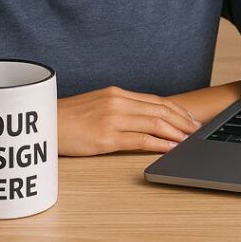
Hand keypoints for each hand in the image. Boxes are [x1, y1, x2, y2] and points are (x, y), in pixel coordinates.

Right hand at [57, 86, 201, 155]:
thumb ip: (119, 108)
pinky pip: (139, 140)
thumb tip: (143, 118)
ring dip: (175, 133)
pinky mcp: (106, 137)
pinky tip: (170, 148)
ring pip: (154, 124)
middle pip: (159, 110)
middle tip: (197, 130)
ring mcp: (112, 119)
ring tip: (188, 140)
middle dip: (182, 121)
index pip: (155, 100)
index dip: (176, 110)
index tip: (190, 119)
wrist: (43, 124)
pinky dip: (158, 144)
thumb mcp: (96, 105)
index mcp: (116, 93)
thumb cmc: (68, 119)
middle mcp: (117, 102)